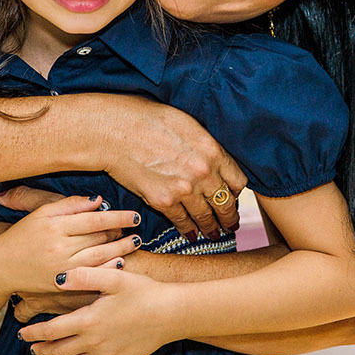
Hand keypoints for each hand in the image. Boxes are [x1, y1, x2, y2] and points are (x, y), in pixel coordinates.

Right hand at [0, 196, 140, 295]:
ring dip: (121, 249)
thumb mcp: (41, 213)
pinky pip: (90, 276)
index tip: (134, 215)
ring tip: (135, 243)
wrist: (0, 267)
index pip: (94, 220)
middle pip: (99, 238)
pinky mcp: (61, 284)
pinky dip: (107, 269)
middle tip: (137, 228)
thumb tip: (97, 201)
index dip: (117, 217)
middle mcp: (59, 246)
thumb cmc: (21, 236)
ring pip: (99, 257)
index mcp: (55, 225)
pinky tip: (120, 263)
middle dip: (121, 233)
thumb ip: (69, 205)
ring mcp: (61, 267)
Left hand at [16, 266, 180, 354]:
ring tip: (55, 351)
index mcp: (89, 321)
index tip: (22, 333)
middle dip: (43, 349)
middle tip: (32, 346)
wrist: (172, 314)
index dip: (34, 333)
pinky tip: (88, 349)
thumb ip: (84, 276)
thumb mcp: (114, 277)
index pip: (51, 331)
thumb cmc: (143, 291)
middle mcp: (95, 343)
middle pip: (59, 351)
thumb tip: (59, 278)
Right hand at [104, 98, 246, 240]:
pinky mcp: (163, 202)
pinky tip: (191, 234)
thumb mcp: (188, 124)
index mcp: (213, 151)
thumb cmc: (148, 119)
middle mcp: (203, 173)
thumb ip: (206, 146)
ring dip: (211, 228)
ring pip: (206, 217)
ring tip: (213, 233)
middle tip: (230, 224)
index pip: (238, 182)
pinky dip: (188, 230)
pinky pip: (182, 222)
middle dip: (229, 217)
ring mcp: (184, 190)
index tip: (233, 197)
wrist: (115, 131)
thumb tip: (215, 161)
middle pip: (226, 204)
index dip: (236, 193)